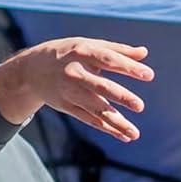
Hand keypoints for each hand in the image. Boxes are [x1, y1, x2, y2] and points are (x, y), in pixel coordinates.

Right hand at [0, 39, 154, 141]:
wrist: (30, 70)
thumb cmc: (67, 54)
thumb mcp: (87, 45)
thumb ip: (116, 50)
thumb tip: (144, 53)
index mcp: (82, 51)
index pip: (108, 59)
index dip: (128, 67)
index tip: (149, 75)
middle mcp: (75, 72)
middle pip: (101, 86)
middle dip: (121, 96)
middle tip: (140, 106)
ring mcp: (70, 91)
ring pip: (96, 108)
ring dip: (116, 122)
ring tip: (135, 134)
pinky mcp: (67, 107)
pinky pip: (90, 120)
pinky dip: (107, 128)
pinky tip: (124, 136)